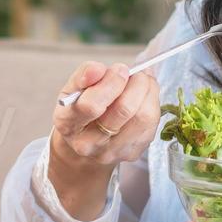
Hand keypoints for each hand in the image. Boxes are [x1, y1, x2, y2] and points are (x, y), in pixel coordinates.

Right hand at [46, 61, 161, 221]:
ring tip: (142, 81)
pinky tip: (144, 96)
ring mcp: (114, 151)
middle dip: (136, 83)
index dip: (111, 82)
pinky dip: (153, 103)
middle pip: (124, 110)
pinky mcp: (133, 153)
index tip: (119, 69)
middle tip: (135, 73)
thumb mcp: (72, 90)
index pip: (91, 105)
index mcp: (68, 124)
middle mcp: (90, 143)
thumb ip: (82, 76)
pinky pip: (152, 123)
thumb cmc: (79, 110)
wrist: (85, 142)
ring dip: (149, 91)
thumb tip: (98, 69)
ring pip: (144, 117)